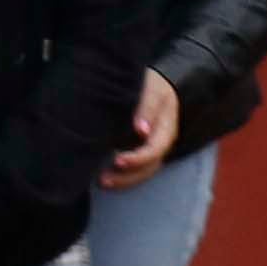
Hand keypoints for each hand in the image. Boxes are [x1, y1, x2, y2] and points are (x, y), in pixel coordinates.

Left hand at [104, 70, 181, 189]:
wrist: (147, 83)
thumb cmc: (149, 85)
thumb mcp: (152, 90)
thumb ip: (147, 107)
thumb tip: (142, 130)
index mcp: (166, 129)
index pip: (155, 149)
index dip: (138, 158)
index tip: (118, 160)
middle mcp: (160, 142)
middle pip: (149, 166)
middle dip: (128, 176)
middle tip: (103, 179)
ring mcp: (149, 148)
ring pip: (142, 172)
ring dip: (123, 181)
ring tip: (101, 182)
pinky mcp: (138, 150)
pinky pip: (134, 169)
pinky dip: (120, 176)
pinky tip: (100, 177)